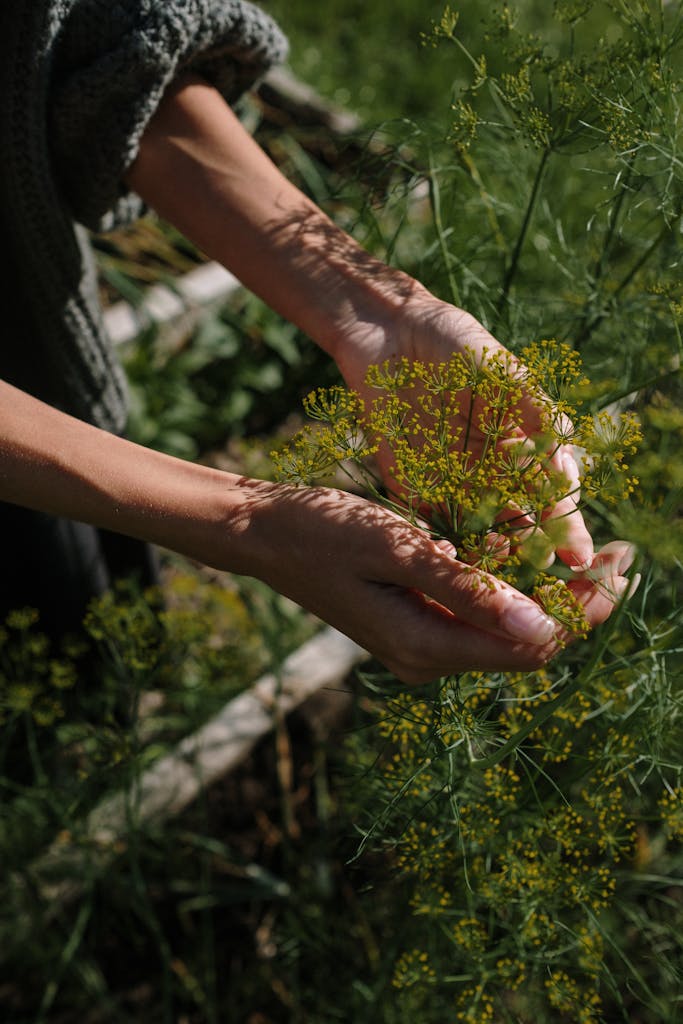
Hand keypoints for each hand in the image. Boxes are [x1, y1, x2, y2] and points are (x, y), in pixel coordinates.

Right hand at [241, 481, 631, 683]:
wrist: (265, 534)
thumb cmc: (323, 532)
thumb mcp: (398, 551)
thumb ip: (469, 590)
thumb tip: (544, 626)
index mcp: (427, 646)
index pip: (533, 643)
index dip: (586, 609)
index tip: (626, 566)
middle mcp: (429, 659)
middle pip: (528, 643)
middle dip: (579, 603)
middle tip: (624, 556)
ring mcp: (422, 646)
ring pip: (508, 631)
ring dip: (550, 596)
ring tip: (591, 554)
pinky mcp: (416, 626)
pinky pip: (480, 617)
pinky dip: (513, 590)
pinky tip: (531, 556)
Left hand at [333, 291, 593, 570]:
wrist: (390, 336)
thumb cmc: (456, 344)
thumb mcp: (503, 370)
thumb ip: (535, 410)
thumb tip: (564, 457)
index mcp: (524, 449)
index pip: (553, 497)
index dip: (567, 527)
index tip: (578, 555)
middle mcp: (492, 474)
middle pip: (520, 525)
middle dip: (532, 552)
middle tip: (541, 570)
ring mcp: (453, 485)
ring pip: (478, 534)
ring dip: (490, 556)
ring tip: (500, 571)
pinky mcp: (412, 488)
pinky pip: (429, 526)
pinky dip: (442, 548)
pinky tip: (453, 563)